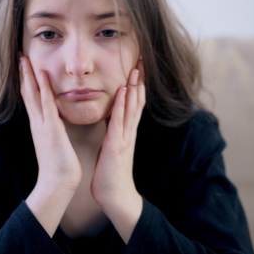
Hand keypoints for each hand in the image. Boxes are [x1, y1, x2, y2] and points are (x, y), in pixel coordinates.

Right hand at [19, 54, 80, 234]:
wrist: (57, 184)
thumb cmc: (59, 166)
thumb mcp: (55, 142)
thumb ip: (53, 130)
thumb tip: (55, 122)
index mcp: (40, 126)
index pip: (31, 99)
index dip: (28, 81)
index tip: (25, 65)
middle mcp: (37, 123)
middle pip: (27, 93)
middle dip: (23, 73)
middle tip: (19, 54)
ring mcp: (42, 125)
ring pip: (33, 95)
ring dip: (29, 75)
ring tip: (24, 58)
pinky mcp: (51, 130)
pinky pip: (47, 105)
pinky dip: (44, 89)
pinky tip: (42, 75)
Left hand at [91, 59, 144, 242]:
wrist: (115, 195)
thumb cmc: (110, 172)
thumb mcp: (112, 145)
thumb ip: (114, 129)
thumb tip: (109, 115)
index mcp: (127, 130)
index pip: (135, 102)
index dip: (137, 83)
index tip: (138, 64)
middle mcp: (129, 131)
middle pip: (138, 100)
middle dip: (140, 79)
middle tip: (143, 58)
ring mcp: (125, 137)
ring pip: (132, 107)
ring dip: (134, 87)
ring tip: (136, 67)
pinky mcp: (116, 145)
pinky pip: (119, 121)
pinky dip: (121, 105)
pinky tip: (123, 90)